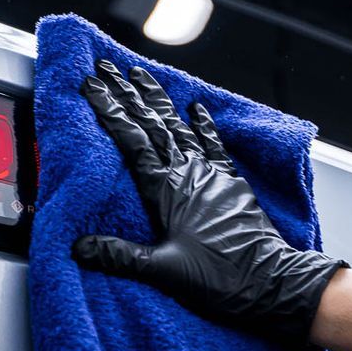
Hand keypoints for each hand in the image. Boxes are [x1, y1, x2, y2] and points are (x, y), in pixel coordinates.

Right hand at [72, 60, 347, 343]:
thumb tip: (78, 247)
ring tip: (141, 74)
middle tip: (106, 67)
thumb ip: (119, 256)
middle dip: (125, 92)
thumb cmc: (221, 278)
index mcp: (166, 188)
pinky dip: (203, 123)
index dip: (108, 108)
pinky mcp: (230, 182)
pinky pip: (213, 143)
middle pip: (151, 122)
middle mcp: (189, 172)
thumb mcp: (163, 271)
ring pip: (178, 125)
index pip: (130, 138)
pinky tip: (196, 107)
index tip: (90, 84)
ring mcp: (211, 174)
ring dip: (158, 98)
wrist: (272, 283)